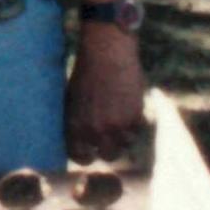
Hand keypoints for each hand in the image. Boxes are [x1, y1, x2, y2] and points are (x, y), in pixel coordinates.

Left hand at [64, 26, 145, 165]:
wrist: (107, 52)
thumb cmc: (86, 72)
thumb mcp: (72, 98)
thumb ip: (76, 121)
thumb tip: (79, 140)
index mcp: (75, 126)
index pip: (79, 156)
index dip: (85, 157)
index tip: (89, 154)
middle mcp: (96, 130)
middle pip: (107, 156)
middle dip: (108, 148)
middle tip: (109, 139)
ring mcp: (117, 126)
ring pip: (125, 144)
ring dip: (123, 134)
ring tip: (119, 117)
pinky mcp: (135, 117)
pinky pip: (137, 130)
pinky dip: (135, 122)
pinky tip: (128, 107)